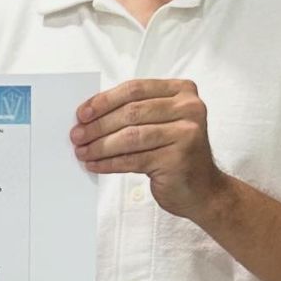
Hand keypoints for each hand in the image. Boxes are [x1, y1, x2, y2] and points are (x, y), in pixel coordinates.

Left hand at [71, 78, 227, 220]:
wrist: (203, 190)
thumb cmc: (174, 153)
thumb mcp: (160, 123)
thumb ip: (134, 112)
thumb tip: (88, 115)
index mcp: (183, 91)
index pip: (135, 89)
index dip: (104, 100)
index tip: (81, 113)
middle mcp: (189, 109)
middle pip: (131, 113)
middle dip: (98, 125)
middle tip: (76, 135)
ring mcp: (187, 134)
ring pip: (130, 137)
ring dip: (100, 145)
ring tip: (82, 152)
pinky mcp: (178, 160)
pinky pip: (133, 159)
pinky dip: (110, 163)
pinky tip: (95, 165)